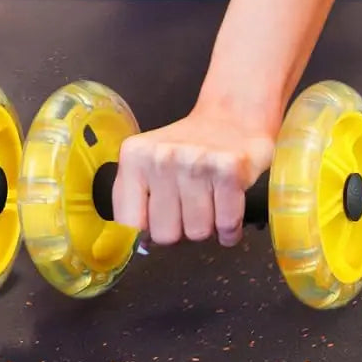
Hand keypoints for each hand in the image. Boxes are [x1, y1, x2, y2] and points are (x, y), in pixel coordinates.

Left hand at [111, 108, 275, 247]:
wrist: (232, 116)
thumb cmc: (188, 149)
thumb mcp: (149, 164)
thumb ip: (136, 200)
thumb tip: (140, 245)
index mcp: (135, 156)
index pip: (129, 223)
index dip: (147, 231)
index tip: (159, 221)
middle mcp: (162, 157)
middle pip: (165, 235)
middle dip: (180, 228)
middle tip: (189, 204)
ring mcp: (196, 161)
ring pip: (198, 233)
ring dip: (207, 226)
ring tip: (209, 200)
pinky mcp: (230, 169)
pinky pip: (227, 226)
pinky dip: (230, 228)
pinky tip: (227, 207)